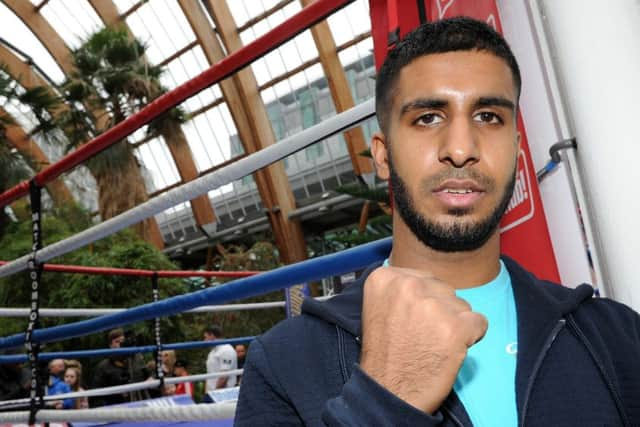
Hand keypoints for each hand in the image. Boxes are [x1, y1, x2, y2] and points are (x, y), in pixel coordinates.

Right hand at [359, 266, 486, 413]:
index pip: (425, 279)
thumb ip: (401, 290)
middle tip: (422, 335)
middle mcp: (407, 285)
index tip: (410, 321)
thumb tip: (428, 283)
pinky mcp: (455, 328)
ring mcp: (432, 306)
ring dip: (454, 324)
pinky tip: (450, 350)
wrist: (388, 393)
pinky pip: (480, 322)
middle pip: (444, 289)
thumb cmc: (386, 354)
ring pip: (461, 305)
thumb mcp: (380, 307)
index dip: (424, 302)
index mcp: (385, 278)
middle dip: (440, 310)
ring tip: (432, 344)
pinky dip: (471, 337)